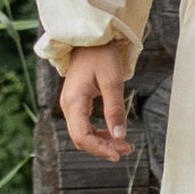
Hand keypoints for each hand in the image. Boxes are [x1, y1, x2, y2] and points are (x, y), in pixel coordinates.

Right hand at [58, 44, 129, 164]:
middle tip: (127, 149)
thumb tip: (120, 135)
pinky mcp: (76, 103)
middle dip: (103, 148)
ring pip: (82, 134)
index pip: (82, 136)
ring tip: (124, 145)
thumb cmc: (101, 54)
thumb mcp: (112, 80)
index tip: (118, 154)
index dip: (99, 149)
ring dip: (101, 142)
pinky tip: (113, 134)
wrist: (90, 39)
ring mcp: (70, 105)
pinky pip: (84, 126)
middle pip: (81, 139)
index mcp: (74, 101)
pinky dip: (98, 134)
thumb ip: (115, 109)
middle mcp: (67, 106)